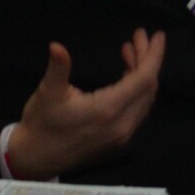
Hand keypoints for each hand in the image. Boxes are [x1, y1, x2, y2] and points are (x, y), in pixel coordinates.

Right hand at [8, 31, 165, 179]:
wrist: (36, 158)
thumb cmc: (41, 124)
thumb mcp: (47, 93)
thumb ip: (58, 68)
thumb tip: (56, 46)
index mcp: (107, 111)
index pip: (143, 80)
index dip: (153, 56)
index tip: (158, 36)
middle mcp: (122, 125)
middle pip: (148, 88)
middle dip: (147, 59)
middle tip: (138, 37)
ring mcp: (122, 135)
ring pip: (144, 100)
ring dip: (142, 74)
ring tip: (130, 50)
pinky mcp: (119, 140)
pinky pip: (138, 110)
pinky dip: (137, 89)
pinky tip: (126, 75)